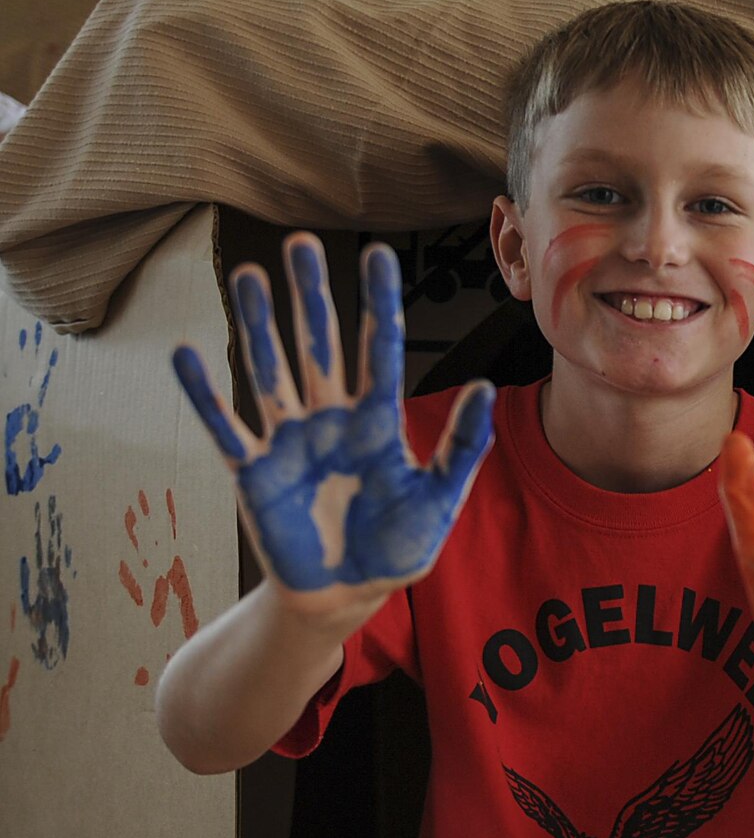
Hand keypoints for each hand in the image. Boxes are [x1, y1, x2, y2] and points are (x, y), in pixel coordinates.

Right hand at [170, 234, 496, 618]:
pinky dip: (205, 393)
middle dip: (312, 297)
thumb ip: (461, 448)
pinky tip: (187, 352)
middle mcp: (332, 420)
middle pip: (320, 346)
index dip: (378, 304)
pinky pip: (226, 425)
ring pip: (271, 371)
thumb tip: (482, 388)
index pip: (380, 352)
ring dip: (259, 325)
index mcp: (379, 423)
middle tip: (301, 243)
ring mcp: (290, 441)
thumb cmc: (395, 548)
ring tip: (250, 275)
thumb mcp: (439, 500)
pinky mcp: (254, 471)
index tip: (378, 254)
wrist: (345, 595)